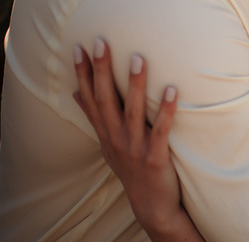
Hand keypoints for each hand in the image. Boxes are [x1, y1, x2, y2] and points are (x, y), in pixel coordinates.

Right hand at [73, 39, 199, 239]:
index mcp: (105, 133)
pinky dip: (166, 110)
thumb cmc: (132, 168)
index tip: (80, 48)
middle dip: (102, 71)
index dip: (83, 74)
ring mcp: (134, 147)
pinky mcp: (155, 156)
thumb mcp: (108, 144)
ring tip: (138, 58)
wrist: (152, 206)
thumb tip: (76, 93)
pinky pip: (161, 129)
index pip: (89, 98)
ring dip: (135, 84)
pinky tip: (172, 90)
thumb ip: (96, 118)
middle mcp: (115, 138)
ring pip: (132, 110)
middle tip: (101, 42)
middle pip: (105, 99)